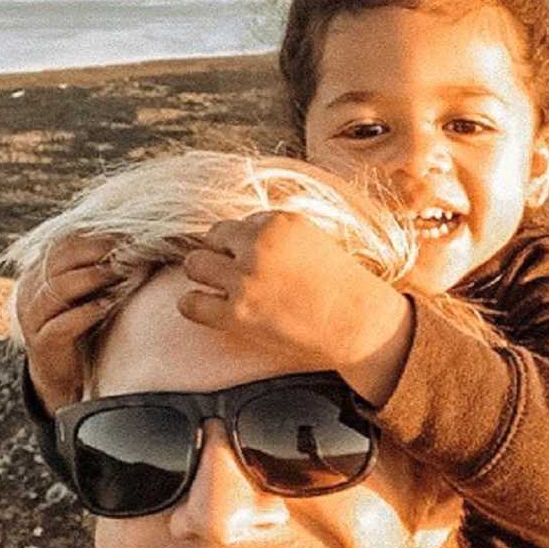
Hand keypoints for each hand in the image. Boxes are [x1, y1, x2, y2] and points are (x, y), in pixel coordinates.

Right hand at [15, 233, 121, 411]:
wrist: (62, 373)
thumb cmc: (81, 324)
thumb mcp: (87, 293)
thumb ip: (100, 269)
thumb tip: (139, 242)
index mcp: (39, 273)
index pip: (62, 244)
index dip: (94, 238)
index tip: (127, 237)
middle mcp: (31, 291)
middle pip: (59, 260)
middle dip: (96, 253)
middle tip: (127, 252)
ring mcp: (33, 318)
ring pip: (58, 288)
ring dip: (93, 278)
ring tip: (122, 274)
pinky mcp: (42, 343)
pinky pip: (61, 323)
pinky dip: (87, 312)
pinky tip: (108, 306)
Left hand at [180, 213, 412, 405]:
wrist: (358, 325)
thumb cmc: (340, 284)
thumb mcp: (312, 238)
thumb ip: (275, 232)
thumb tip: (238, 236)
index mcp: (278, 222)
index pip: (239, 224)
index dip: (245, 244)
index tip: (260, 262)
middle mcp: (258, 246)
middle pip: (211, 238)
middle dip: (221, 254)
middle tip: (237, 275)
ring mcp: (245, 280)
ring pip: (194, 264)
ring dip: (206, 275)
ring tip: (224, 289)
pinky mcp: (237, 315)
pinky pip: (190, 303)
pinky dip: (196, 304)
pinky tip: (213, 308)